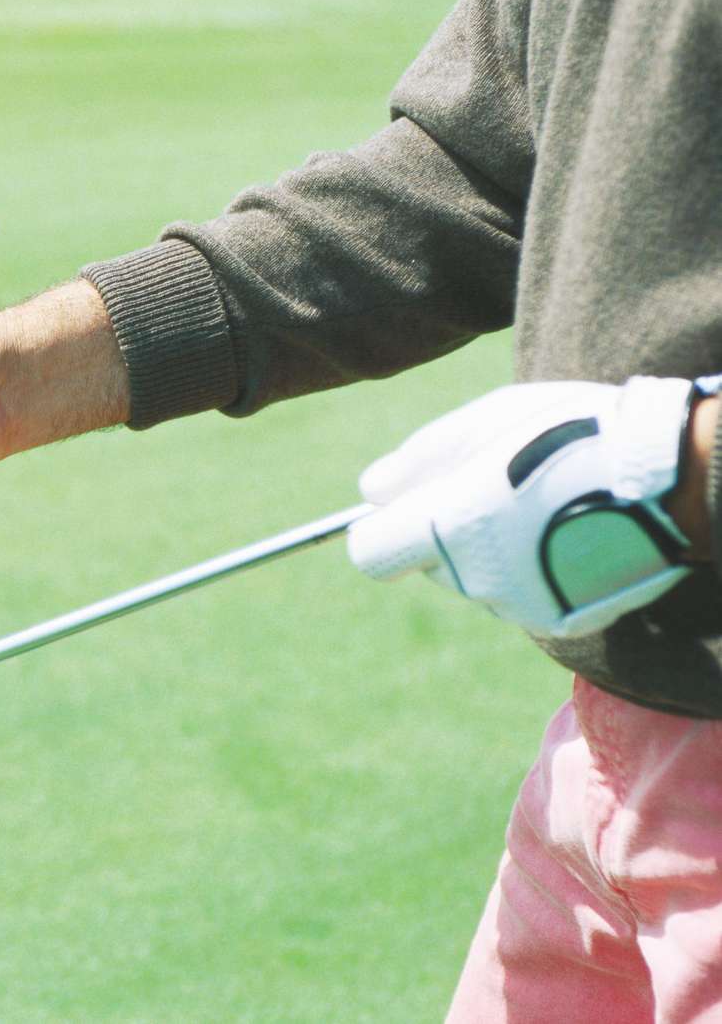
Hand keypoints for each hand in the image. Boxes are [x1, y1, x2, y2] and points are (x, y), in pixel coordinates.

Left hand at [346, 377, 709, 637]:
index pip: (372, 554)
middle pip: (431, 563)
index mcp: (447, 528)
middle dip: (449, 530)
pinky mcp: (559, 621)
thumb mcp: (485, 421)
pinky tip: (572, 531)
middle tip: (502, 486)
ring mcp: (519, 606)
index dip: (384, 530)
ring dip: (495, 549)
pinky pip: (523, 595)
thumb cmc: (570, 433)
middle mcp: (476, 579)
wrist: (671, 476)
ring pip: (479, 580)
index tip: (406, 510)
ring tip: (548, 504)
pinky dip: (534, 568)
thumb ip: (418, 460)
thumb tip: (370, 492)